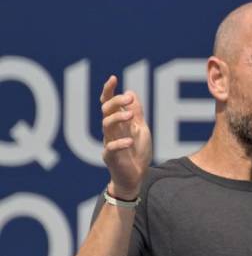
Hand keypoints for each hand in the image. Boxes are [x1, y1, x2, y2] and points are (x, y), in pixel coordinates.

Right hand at [99, 75, 151, 199]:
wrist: (136, 176)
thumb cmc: (137, 152)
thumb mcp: (141, 129)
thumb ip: (137, 113)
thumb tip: (132, 92)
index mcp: (118, 123)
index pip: (109, 103)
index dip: (109, 91)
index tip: (113, 78)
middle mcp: (111, 131)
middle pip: (106, 111)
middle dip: (116, 101)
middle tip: (128, 98)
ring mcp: (109, 143)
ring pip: (106, 125)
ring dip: (118, 117)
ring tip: (131, 115)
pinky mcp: (111, 158)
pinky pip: (111, 148)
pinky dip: (120, 143)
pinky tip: (130, 141)